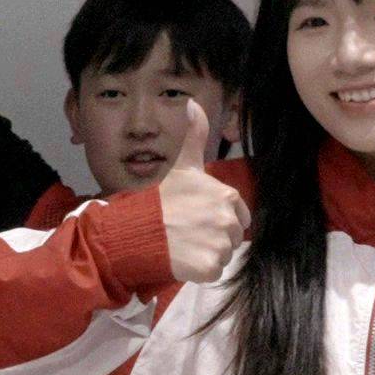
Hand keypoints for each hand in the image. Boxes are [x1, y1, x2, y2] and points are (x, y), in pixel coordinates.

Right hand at [158, 103, 252, 285]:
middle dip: (213, 237)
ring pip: (224, 255)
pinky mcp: (210, 267)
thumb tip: (193, 102)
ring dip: (207, 254)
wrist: (137, 230)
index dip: (218, 219)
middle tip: (188, 232)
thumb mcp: (183, 166)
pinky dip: (200, 270)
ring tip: (185, 245)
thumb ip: (195, 135)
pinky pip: (214, 272)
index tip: (196, 217)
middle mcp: (228, 220)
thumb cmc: (161, 199)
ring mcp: (220, 245)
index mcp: (227, 196)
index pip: (238, 216)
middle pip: (232, 237)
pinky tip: (184, 259)